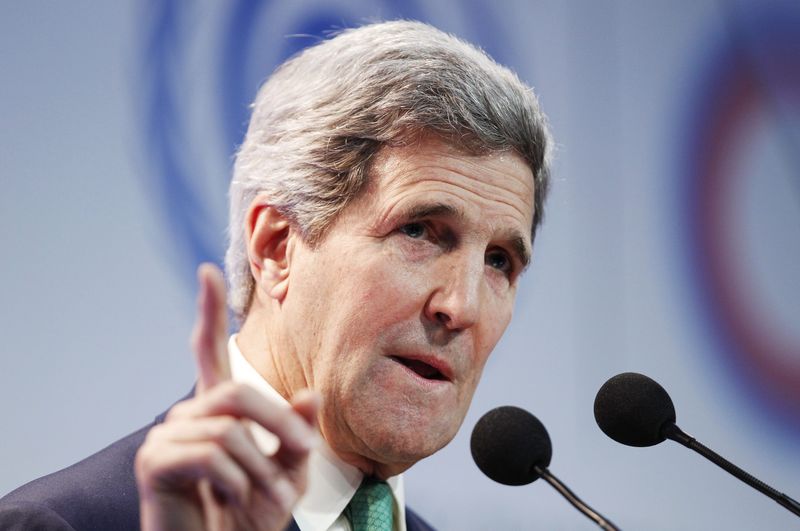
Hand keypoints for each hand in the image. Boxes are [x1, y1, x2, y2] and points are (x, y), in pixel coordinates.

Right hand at [135, 263, 319, 529]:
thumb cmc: (250, 516)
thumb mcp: (287, 474)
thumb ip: (295, 435)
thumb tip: (312, 394)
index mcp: (217, 411)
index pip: (208, 351)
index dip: (208, 311)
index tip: (207, 271)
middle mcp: (188, 416)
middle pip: (239, 393)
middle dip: (278, 424)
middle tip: (304, 456)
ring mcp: (167, 437)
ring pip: (229, 430)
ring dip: (260, 469)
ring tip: (266, 500)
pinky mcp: (154, 463)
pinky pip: (210, 455)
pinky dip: (236, 483)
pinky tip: (234, 502)